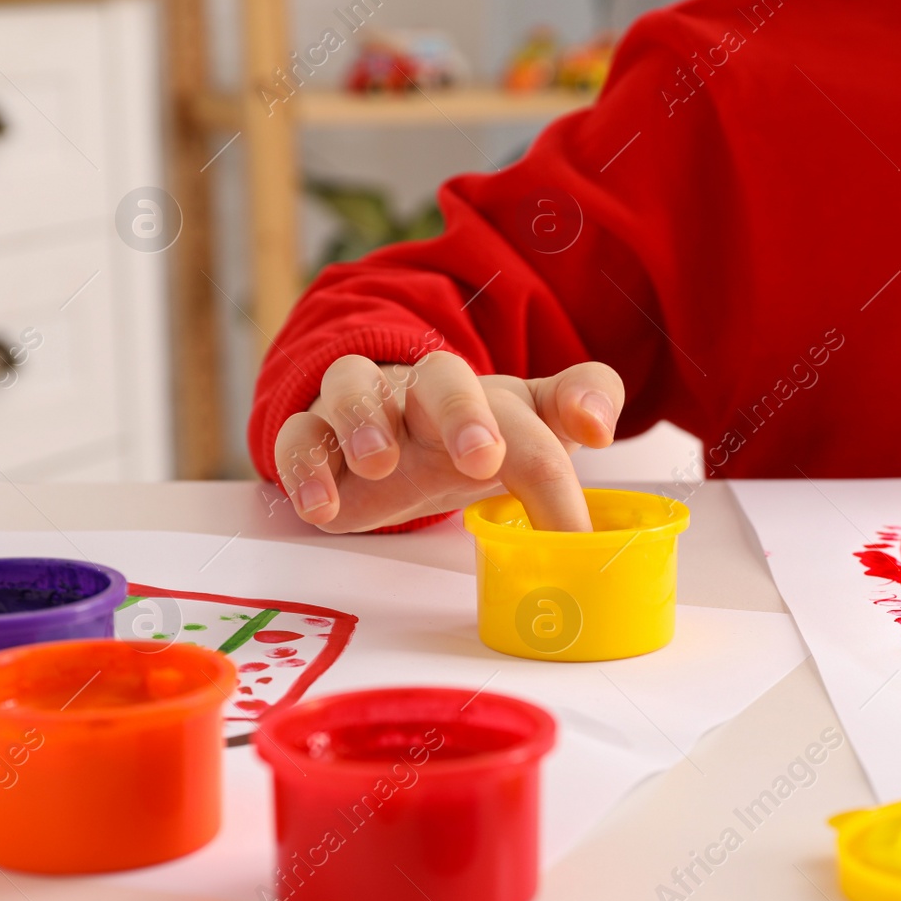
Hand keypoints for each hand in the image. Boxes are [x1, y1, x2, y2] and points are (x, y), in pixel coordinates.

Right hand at [272, 351, 623, 532]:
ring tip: (379, 463)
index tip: (566, 523)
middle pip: (440, 377)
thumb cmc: (477, 432)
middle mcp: (423, 392)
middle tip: (481, 458)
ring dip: (366, 420)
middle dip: (461, 413)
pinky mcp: (315, 440)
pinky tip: (320, 506)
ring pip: (353, 387)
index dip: (543, 460)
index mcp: (484, 393)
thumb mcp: (536, 421)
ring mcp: (364, 411)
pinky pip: (298, 438)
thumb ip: (582, 404)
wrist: (402, 433)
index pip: (521, 414)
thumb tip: (602, 424)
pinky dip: (303, 466)